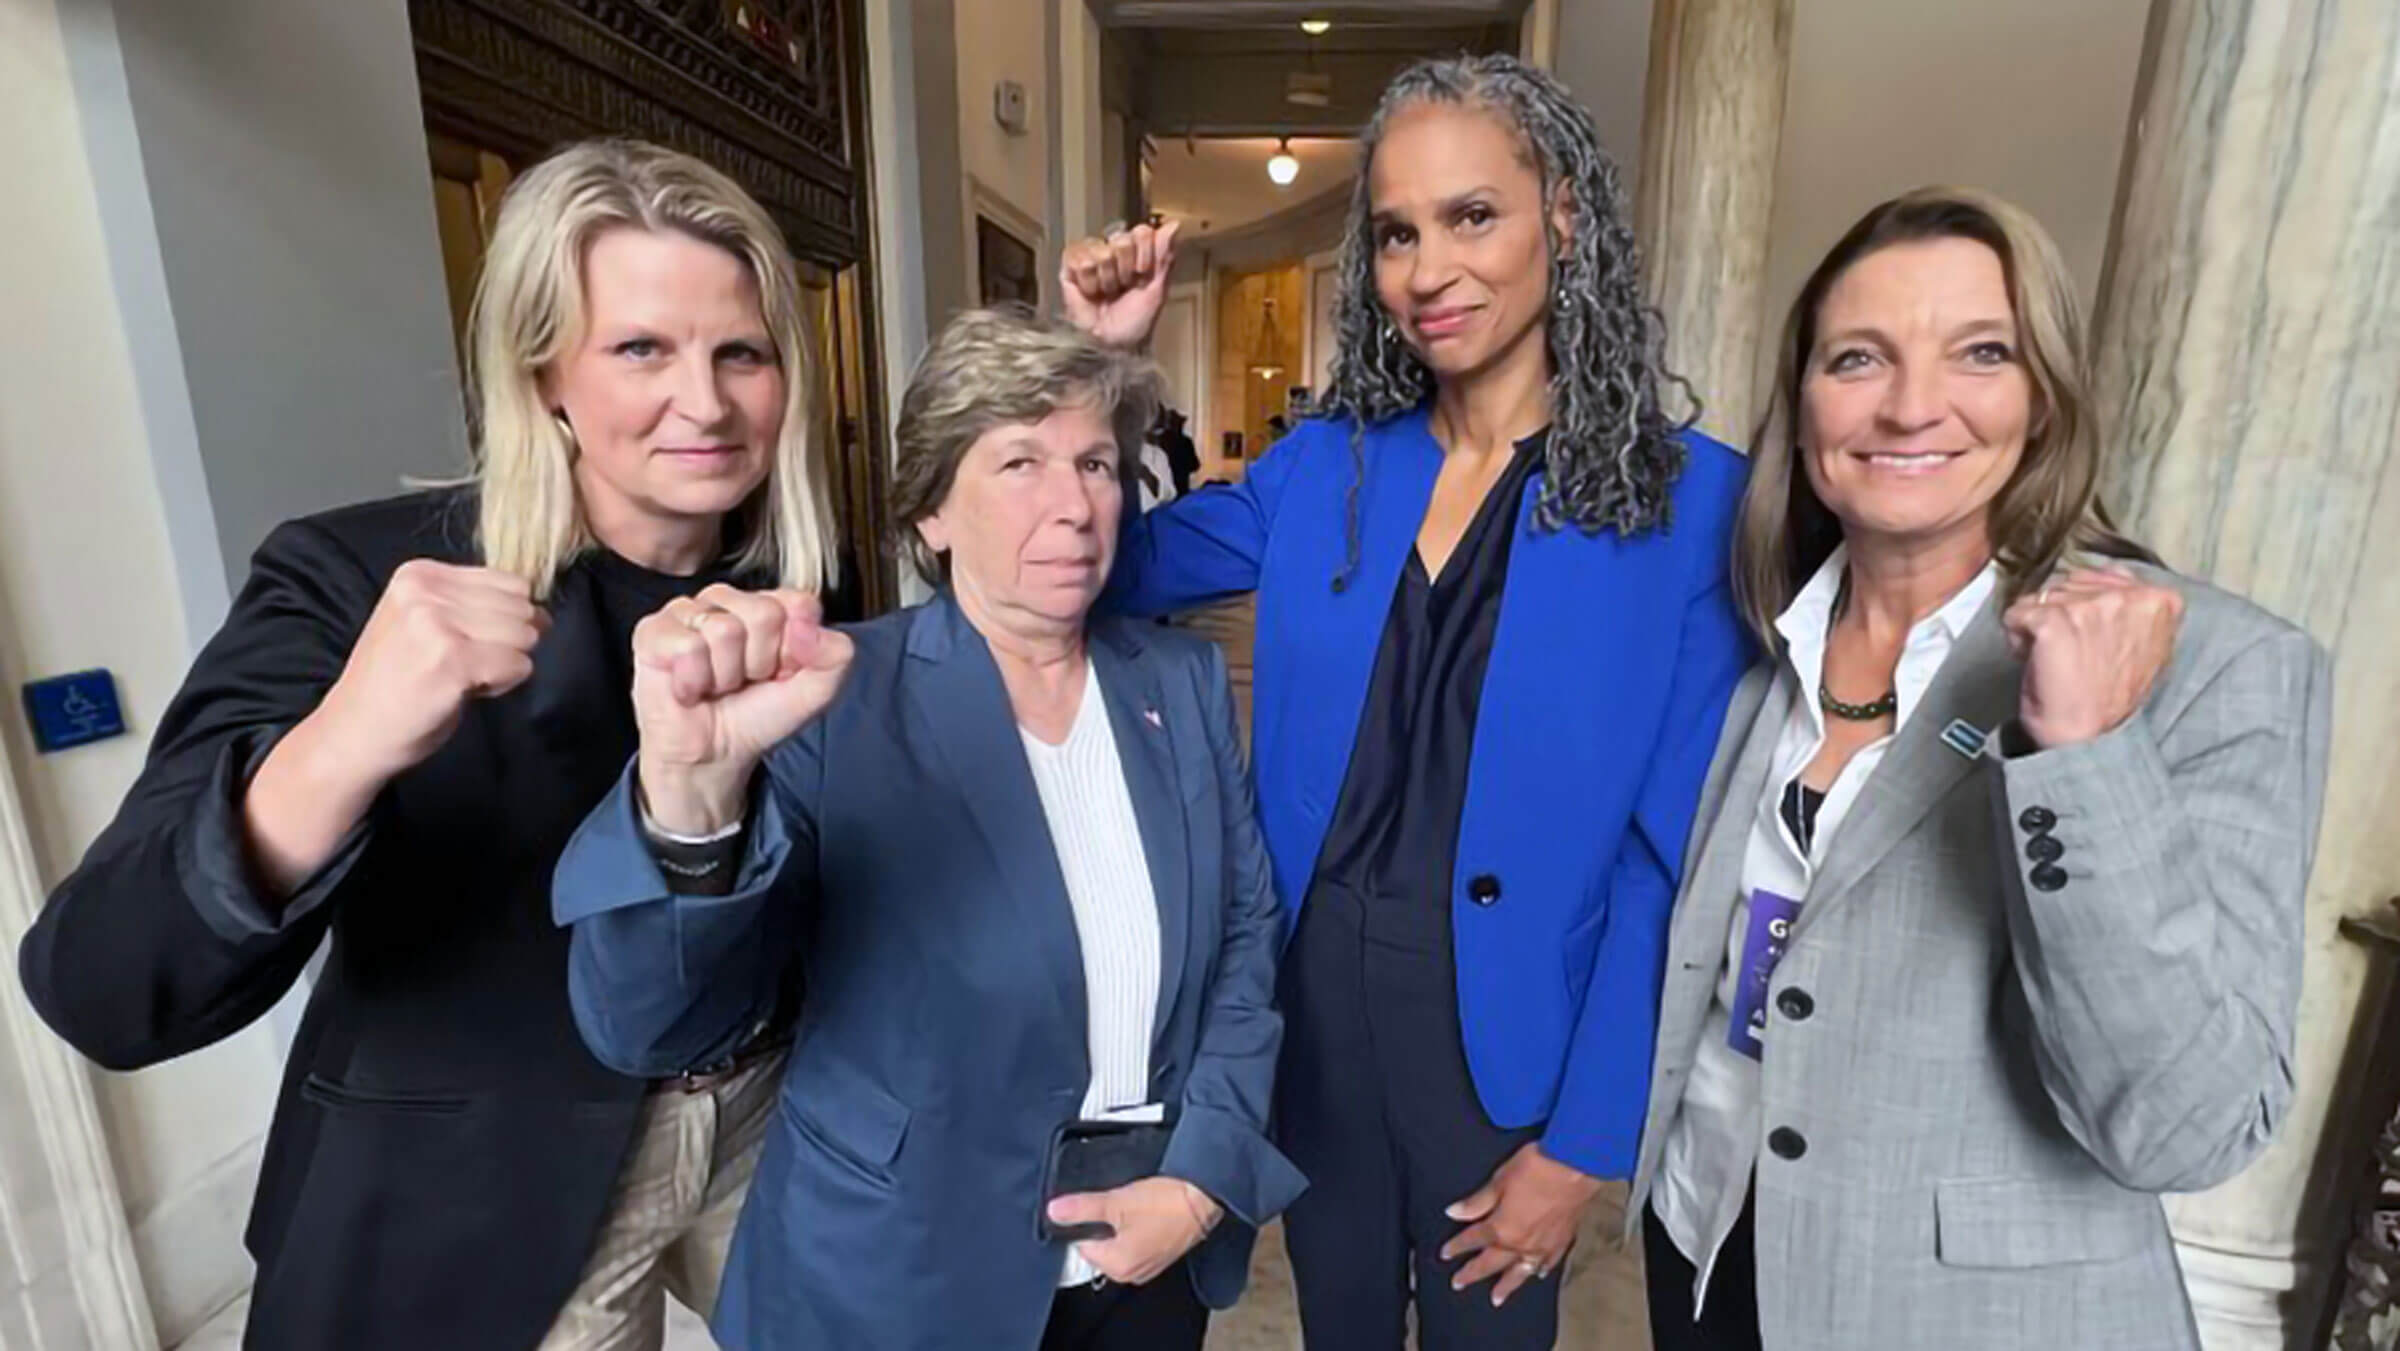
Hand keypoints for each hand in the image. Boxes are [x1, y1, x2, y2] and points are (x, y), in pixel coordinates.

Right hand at [313, 560, 547, 781]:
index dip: (507, 618)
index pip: (509, 582)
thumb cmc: (392, 683)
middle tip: (468, 665)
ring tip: (464, 677)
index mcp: (419, 574)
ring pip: (524, 635)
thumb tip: (537, 610)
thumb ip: (467, 603)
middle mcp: (426, 591)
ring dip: (506, 663)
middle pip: (521, 607)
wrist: (353, 731)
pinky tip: (467, 691)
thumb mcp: (419, 620)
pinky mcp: (453, 660)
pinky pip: (518, 665)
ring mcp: (438, 624)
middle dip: (509, 641)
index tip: (472, 642)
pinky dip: (503, 684)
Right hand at [631, 585, 853, 832]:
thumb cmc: (758, 716)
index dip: (794, 649)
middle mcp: (729, 600)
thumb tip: (807, 624)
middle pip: (763, 613)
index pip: (800, 604)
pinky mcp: (653, 631)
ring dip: (725, 675)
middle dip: (758, 662)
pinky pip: (687, 646)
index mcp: (771, 605)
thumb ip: (835, 654)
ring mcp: (689, 611)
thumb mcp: (816, 691)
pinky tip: (690, 688)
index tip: (782, 672)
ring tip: (716, 685)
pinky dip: (694, 681)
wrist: (714, 755)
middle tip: (744, 681)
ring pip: (724, 630)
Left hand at [1046, 1177, 1220, 1285]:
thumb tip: (1055, 1212)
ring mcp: (1148, 1266)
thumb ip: (1082, 1208)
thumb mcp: (1116, 1201)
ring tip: (1134, 1206)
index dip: (1084, 1221)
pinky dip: (1135, 1229)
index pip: (1081, 1245)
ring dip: (1119, 1225)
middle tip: (1118, 1204)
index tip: (1096, 1206)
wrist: (1204, 1198)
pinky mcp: (1160, 1255)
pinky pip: (1135, 1243)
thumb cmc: (1167, 1203)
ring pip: (1117, 1244)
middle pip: (1099, 1246)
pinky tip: (1146, 1212)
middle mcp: (1132, 1273)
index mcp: (1117, 1266)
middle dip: (1102, 1224)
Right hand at [1059, 220, 1179, 350]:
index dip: (1145, 256)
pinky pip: (1080, 260)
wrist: (1112, 346)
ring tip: (1106, 293)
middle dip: (1126, 271)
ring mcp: (1090, 256)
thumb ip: (1165, 256)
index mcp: (1137, 251)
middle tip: (1122, 288)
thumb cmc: (1135, 322)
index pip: (1142, 232)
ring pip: (1101, 252)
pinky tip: (1090, 292)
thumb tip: (1174, 224)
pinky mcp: (1069, 266)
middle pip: (1122, 240)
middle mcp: (1113, 249)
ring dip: (1107, 280)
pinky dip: (1088, 282)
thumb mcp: (1157, 289)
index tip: (1143, 277)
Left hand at [1440, 1142, 1600, 1306]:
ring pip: (1519, 1271)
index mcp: (1501, 1228)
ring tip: (1496, 1298)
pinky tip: (1536, 1274)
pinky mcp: (1563, 1240)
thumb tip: (1454, 1213)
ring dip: (1506, 1285)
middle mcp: (1521, 1243)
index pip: (1473, 1240)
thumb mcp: (1499, 1180)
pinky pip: (1547, 1263)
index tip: (1445, 1254)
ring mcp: (1543, 1245)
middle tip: (1459, 1284)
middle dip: (1473, 1273)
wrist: (1577, 1166)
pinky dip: (1538, 1270)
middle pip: (1491, 1263)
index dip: (1456, 1247)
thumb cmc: (1537, 1167)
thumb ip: (1477, 1201)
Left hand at [2002, 566, 2182, 748]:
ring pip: (2042, 596)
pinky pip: (2016, 613)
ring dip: (2037, 624)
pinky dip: (2015, 636)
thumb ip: (2132, 610)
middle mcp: (2130, 596)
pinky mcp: (2056, 621)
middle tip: (2067, 652)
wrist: (2088, 739)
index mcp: (2161, 600)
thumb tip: (2105, 584)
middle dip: (2059, 613)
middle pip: (2070, 582)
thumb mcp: (2143, 646)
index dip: (2085, 606)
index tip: (2087, 638)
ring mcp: (2092, 606)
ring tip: (2052, 658)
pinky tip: (2032, 660)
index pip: (2104, 576)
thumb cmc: (2110, 698)